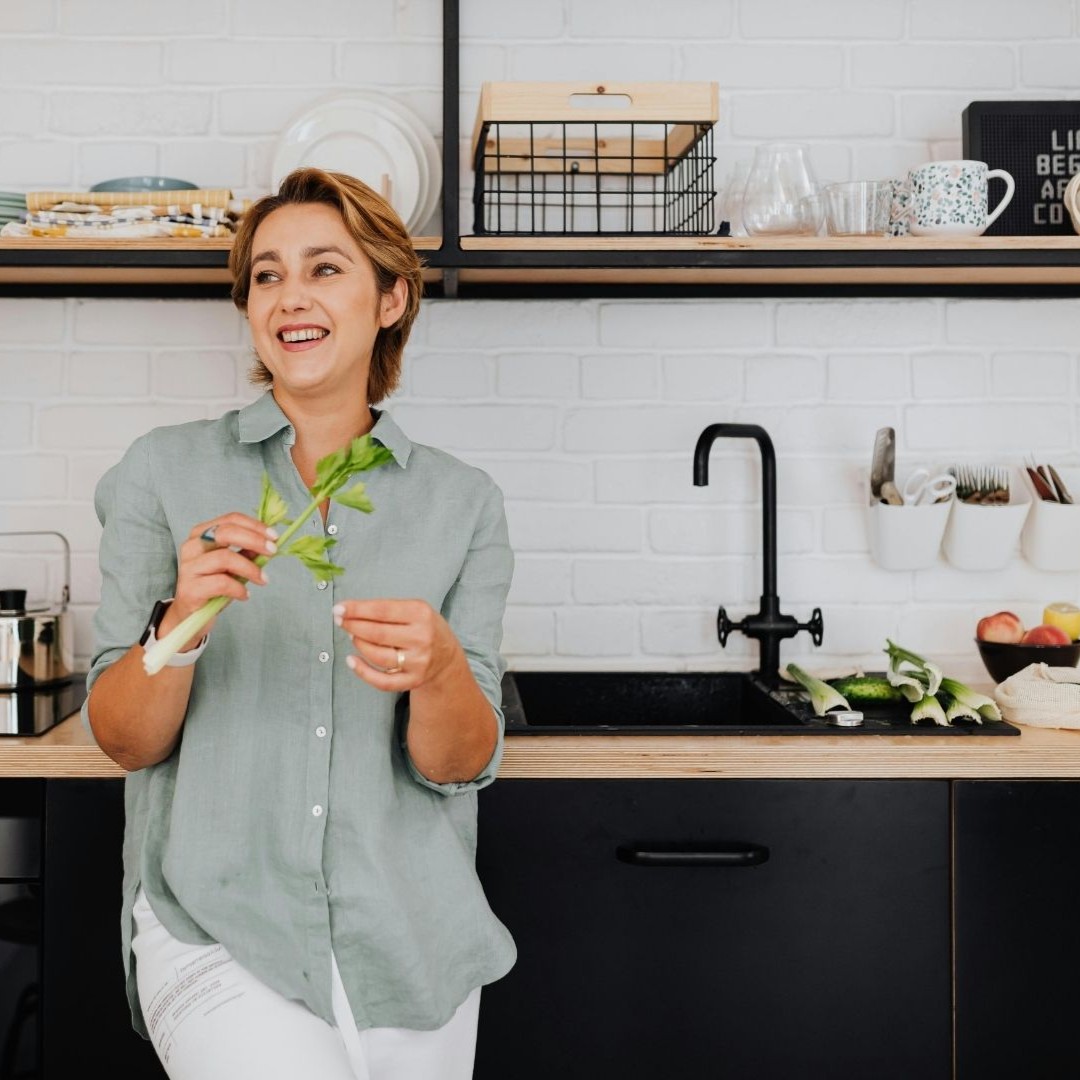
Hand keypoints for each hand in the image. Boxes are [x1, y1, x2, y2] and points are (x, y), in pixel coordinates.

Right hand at [162, 513, 277, 644]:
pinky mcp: (190, 589)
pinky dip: (239, 588)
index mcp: (201, 534)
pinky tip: (245, 595)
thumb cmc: (212, 585)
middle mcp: (192, 546)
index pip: (230, 519)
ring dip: (250, 568)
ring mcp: (189, 567)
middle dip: (254, 540)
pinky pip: (221, 583)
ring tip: (263, 579)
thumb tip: (269, 542)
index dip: (255, 525)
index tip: (274, 536)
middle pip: (226, 532)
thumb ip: (247, 552)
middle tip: (273, 551)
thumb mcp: (233, 565)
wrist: (191, 615)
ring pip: (224, 558)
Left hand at [333, 599, 460, 691]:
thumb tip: (350, 613)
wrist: (446, 656)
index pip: (382, 610)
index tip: (338, 609)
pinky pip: (382, 681)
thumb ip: (386, 610)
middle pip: (378, 633)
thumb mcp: (414, 610)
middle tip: (340, 621)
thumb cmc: (424, 628)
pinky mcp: (413, 680)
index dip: (357, 609)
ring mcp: (418, 661)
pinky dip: (363, 672)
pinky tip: (351, 661)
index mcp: (421, 614)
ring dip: (359, 644)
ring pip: (378, 656)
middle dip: (353, 626)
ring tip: (352, 635)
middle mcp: (421, 637)